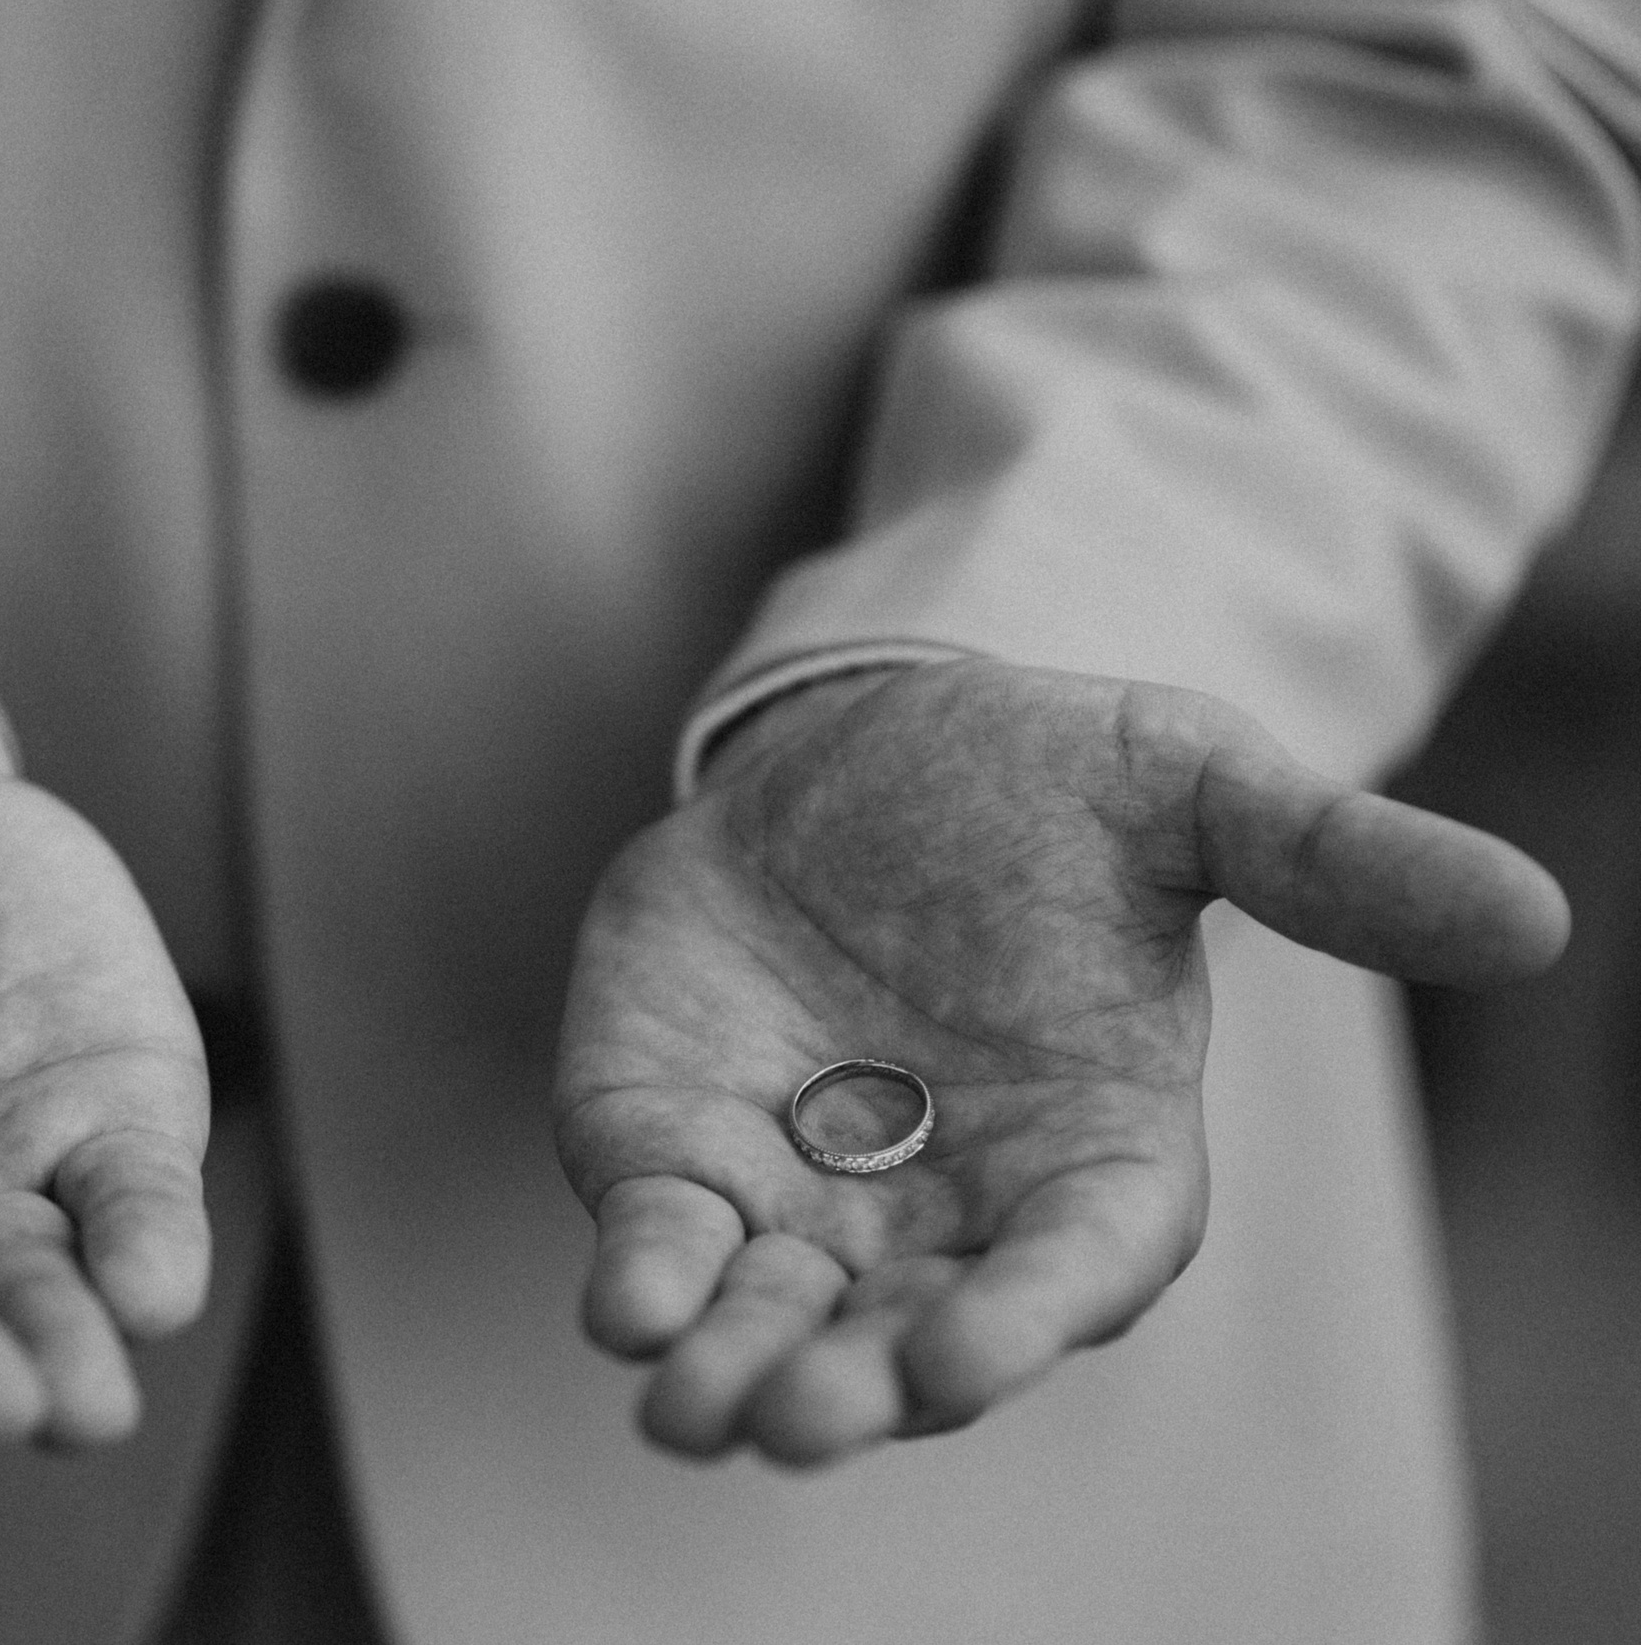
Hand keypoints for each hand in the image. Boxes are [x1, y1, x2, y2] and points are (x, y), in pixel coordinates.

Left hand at [554, 659, 1565, 1466]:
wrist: (860, 742)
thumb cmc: (1044, 784)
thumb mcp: (1187, 791)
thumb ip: (1326, 862)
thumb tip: (1535, 916)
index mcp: (1092, 1152)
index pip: (1073, 1267)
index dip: (1023, 1319)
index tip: (964, 1358)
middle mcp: (948, 1208)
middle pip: (908, 1336)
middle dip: (855, 1383)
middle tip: (806, 1416)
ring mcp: (805, 1194)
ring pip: (773, 1322)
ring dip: (731, 1374)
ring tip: (694, 1416)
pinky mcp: (683, 1153)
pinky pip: (662, 1245)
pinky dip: (642, 1285)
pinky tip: (623, 1311)